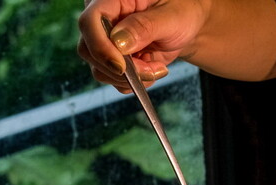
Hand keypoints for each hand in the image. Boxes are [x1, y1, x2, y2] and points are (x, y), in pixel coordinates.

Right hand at [77, 0, 203, 92]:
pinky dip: (134, 82)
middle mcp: (103, 18)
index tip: (122, 67)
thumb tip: (118, 43)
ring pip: (99, 69)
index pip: (89, 21)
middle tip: (151, 70)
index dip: (101, 46)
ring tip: (157, 68)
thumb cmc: (180, 10)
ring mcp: (106, 40)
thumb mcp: (171, 16)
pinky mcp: (114, 58)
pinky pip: (113, 78)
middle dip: (121, 69)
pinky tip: (152, 70)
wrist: (186, 25)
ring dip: (130, 78)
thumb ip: (145, 26)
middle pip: (89, 50)